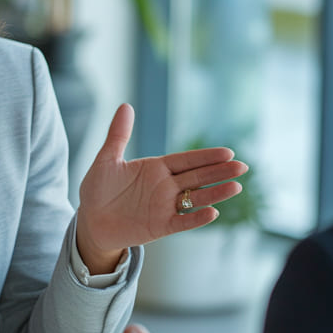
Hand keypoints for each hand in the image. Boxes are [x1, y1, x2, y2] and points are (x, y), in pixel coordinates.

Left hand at [74, 104, 247, 272]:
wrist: (90, 221)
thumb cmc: (98, 189)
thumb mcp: (106, 159)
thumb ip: (118, 135)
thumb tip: (125, 105)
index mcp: (156, 168)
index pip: (186, 160)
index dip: (206, 157)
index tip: (227, 152)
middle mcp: (165, 187)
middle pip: (197, 177)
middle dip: (219, 172)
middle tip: (242, 167)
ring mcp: (164, 207)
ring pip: (195, 198)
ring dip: (215, 193)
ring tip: (236, 186)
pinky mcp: (160, 227)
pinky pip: (181, 222)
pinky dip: (196, 218)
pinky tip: (212, 212)